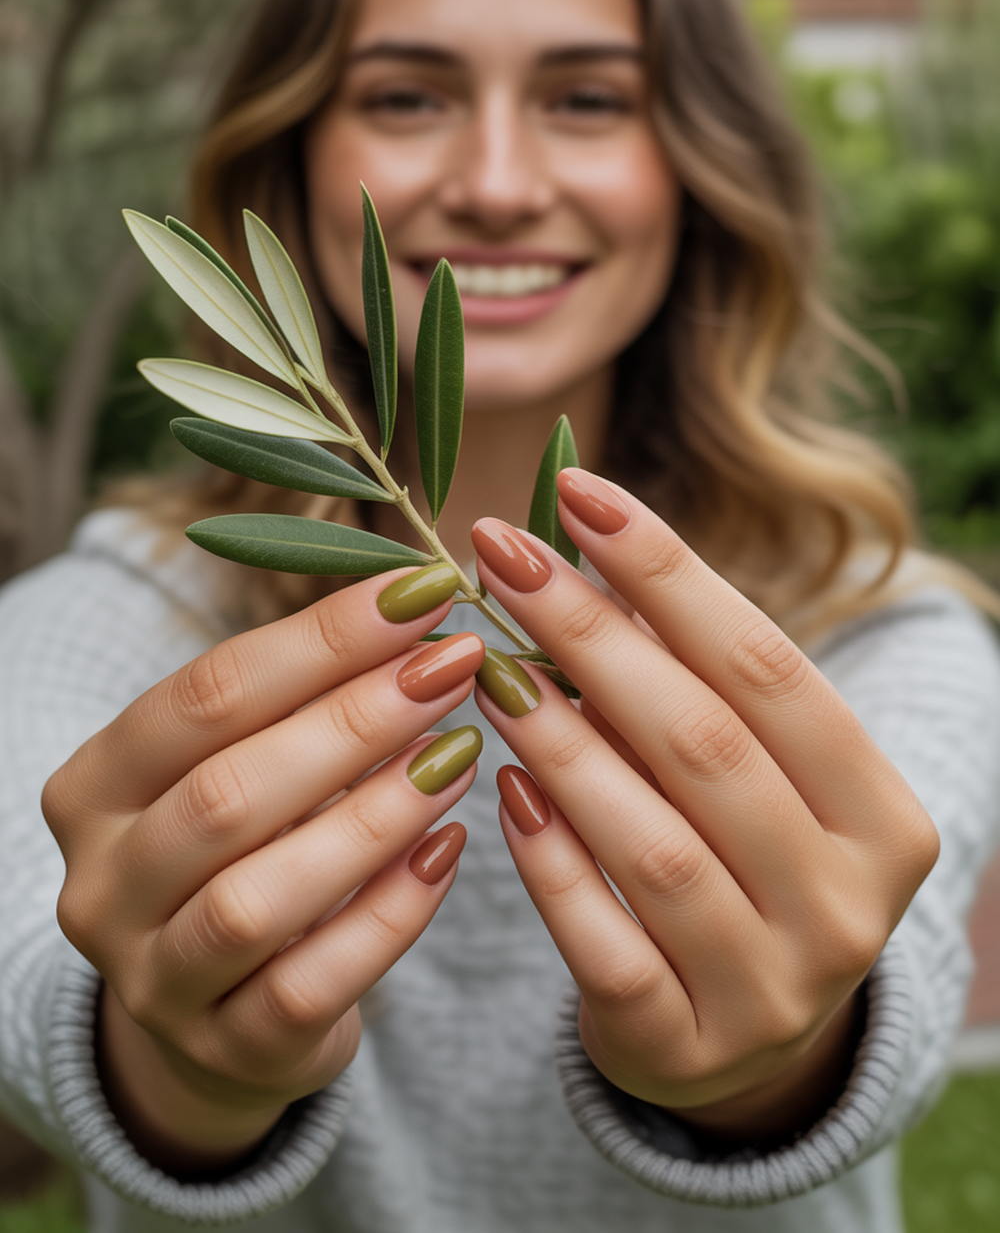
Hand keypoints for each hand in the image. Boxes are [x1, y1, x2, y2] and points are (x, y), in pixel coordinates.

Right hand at [42, 566, 483, 1173]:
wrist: (221, 1008)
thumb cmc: (247, 845)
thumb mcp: (245, 761)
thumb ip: (305, 696)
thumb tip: (421, 603)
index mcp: (95, 787)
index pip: (203, 696)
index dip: (319, 640)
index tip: (421, 592)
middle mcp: (103, 885)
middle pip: (226, 793)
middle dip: (353, 720)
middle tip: (453, 665)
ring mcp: (155, 980)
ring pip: (255, 900)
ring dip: (371, 817)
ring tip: (458, 754)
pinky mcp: (226, 1052)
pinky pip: (310, 986)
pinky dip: (388, 914)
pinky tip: (449, 851)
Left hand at [472, 469, 938, 1143]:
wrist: (743, 1038)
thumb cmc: (739, 859)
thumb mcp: (748, 773)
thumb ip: (689, 680)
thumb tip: (574, 544)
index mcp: (884, 815)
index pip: (768, 667)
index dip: (668, 573)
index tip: (578, 494)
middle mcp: (847, 907)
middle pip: (705, 744)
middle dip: (591, 634)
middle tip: (497, 553)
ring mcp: (772, 991)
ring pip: (654, 846)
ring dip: (559, 742)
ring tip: (486, 666)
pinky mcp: (686, 1049)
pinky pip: (606, 947)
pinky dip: (550, 863)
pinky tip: (498, 788)